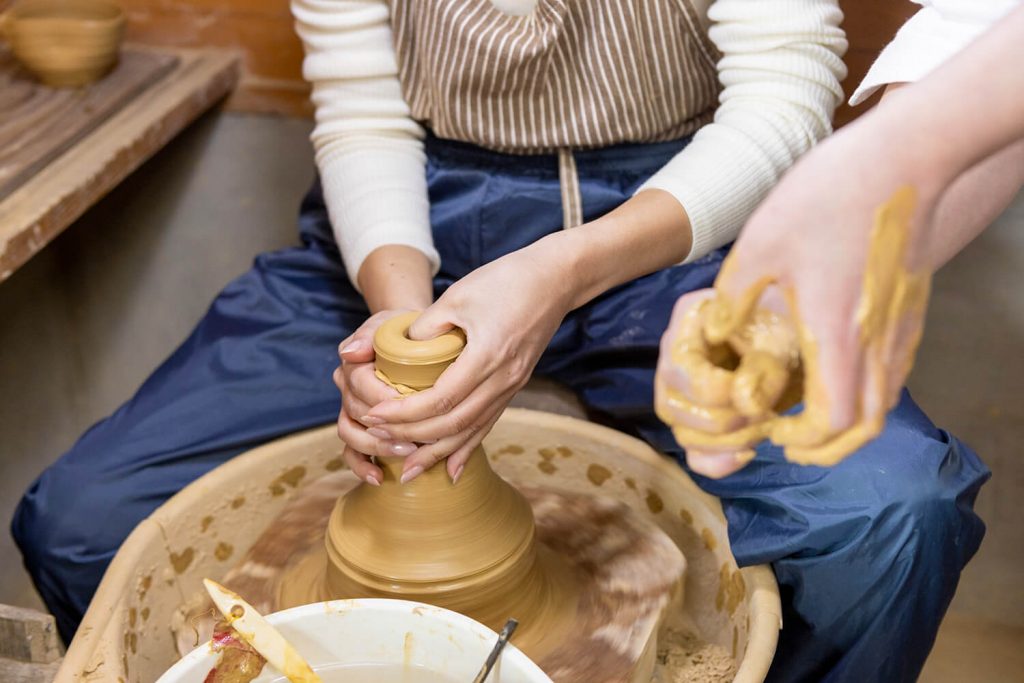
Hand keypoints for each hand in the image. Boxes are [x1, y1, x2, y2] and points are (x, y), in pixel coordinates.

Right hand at [334, 310, 419, 485]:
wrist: (409, 340)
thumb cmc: (404, 331)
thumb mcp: (392, 322)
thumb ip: (371, 333)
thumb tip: (349, 352)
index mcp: (353, 363)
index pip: (361, 383)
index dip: (384, 397)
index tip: (413, 404)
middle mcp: (346, 388)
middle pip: (356, 413)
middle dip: (386, 428)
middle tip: (418, 437)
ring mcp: (350, 410)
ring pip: (351, 435)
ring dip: (377, 448)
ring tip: (407, 453)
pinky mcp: (359, 427)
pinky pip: (351, 452)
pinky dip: (361, 467)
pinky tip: (378, 478)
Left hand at [364, 235, 576, 482]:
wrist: (555, 280)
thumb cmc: (505, 281)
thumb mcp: (457, 296)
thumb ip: (426, 327)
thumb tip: (398, 354)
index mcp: (487, 355)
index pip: (439, 399)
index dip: (404, 412)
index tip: (374, 414)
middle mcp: (503, 378)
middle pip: (453, 423)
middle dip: (412, 436)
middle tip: (378, 438)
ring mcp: (512, 385)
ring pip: (471, 430)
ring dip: (437, 452)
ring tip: (409, 471)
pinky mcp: (515, 385)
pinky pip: (487, 423)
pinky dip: (466, 447)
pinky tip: (451, 468)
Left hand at [658, 110, 947, 474]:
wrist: (904, 156)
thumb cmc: (828, 197)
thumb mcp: (759, 246)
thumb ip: (733, 299)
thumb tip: (714, 330)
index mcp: (838, 333)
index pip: (835, 421)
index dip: (804, 441)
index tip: (775, 433)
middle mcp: (878, 340)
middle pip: (869, 426)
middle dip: (829, 448)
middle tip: (792, 439)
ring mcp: (903, 326)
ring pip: (887, 399)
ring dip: (850, 421)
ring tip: (810, 412)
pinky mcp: (913, 307)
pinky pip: (896, 370)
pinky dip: (868, 389)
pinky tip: (838, 370)